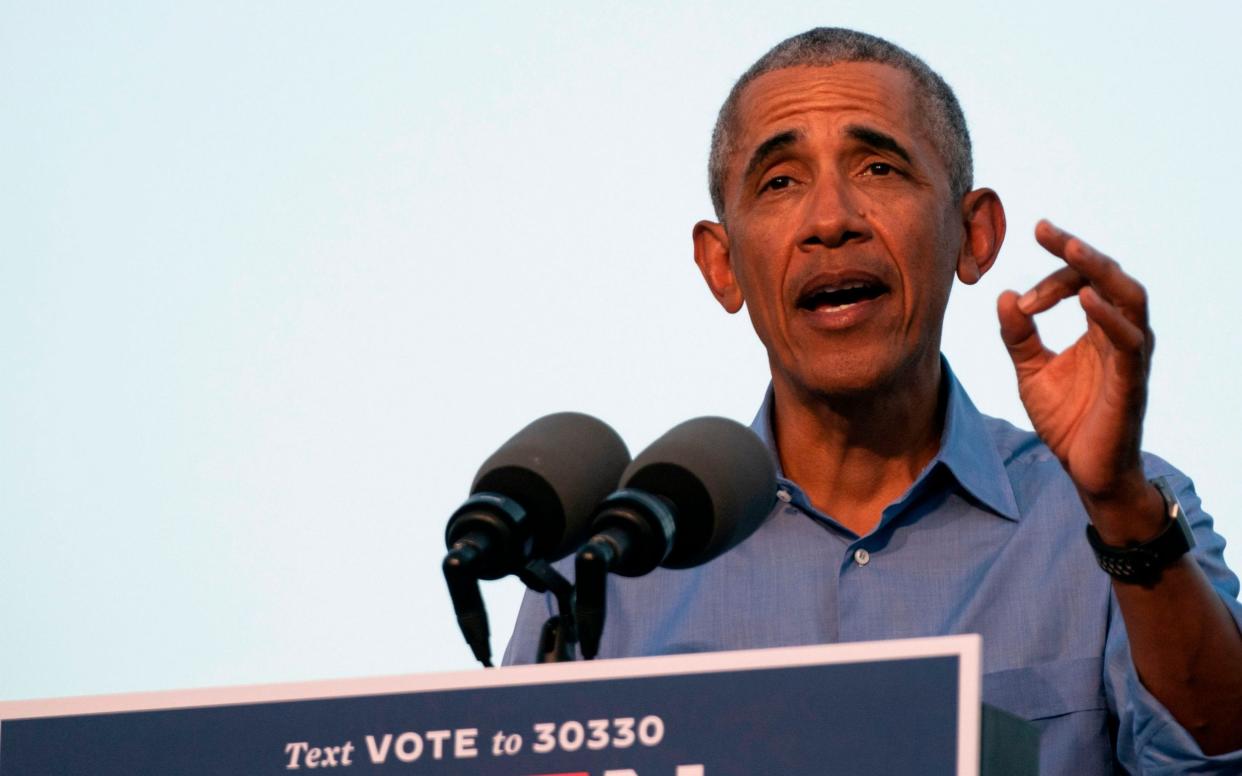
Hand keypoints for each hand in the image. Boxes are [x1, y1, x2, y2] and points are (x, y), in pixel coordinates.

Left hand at [997, 220, 1161, 539]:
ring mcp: (1129, 356)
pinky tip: (1084, 299)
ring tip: (1071, 248)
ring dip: (1099, 271)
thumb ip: (1018, 335)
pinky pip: (1129, 341)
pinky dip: (1108, 316)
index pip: (1082, 281)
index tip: (1018, 282)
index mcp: (1097, 329)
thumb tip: (1004, 294)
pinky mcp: (1131, 381)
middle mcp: (1119, 334)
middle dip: (1079, 251)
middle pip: (1109, 277)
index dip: (1051, 271)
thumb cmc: (1068, 419)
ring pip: (1129, 298)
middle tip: (1045, 230)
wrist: (1086, 471)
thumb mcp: (1030, 371)